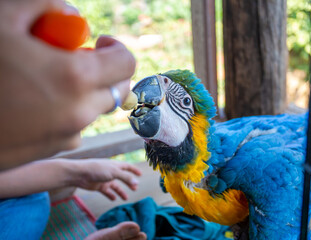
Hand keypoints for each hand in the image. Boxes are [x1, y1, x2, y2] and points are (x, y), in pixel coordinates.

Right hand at [0, 0, 135, 169]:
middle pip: (116, 89)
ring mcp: (68, 135)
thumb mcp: (1, 19)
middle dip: (104, 72)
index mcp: (75, 77)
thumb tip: (70, 13)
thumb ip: (43, 6)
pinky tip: (35, 105)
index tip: (101, 44)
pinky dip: (68, 113)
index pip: (126, 63)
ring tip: (47, 81)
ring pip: (95, 109)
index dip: (117, 49)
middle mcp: (79, 111)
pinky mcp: (54, 150)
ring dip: (84, 92)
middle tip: (75, 61)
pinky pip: (75, 128)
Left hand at [70, 159, 141, 200]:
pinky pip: (107, 191)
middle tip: (135, 189)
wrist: (79, 174)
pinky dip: (111, 195)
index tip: (140, 174)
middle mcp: (111, 172)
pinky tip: (114, 199)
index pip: (127, 167)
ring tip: (126, 198)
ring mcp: (105, 179)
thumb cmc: (97, 170)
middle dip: (129, 183)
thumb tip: (137, 182)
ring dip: (121, 191)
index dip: (134, 170)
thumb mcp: (114, 172)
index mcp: (115, 165)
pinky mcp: (98, 186)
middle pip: (122, 177)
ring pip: (115, 186)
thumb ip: (126, 177)